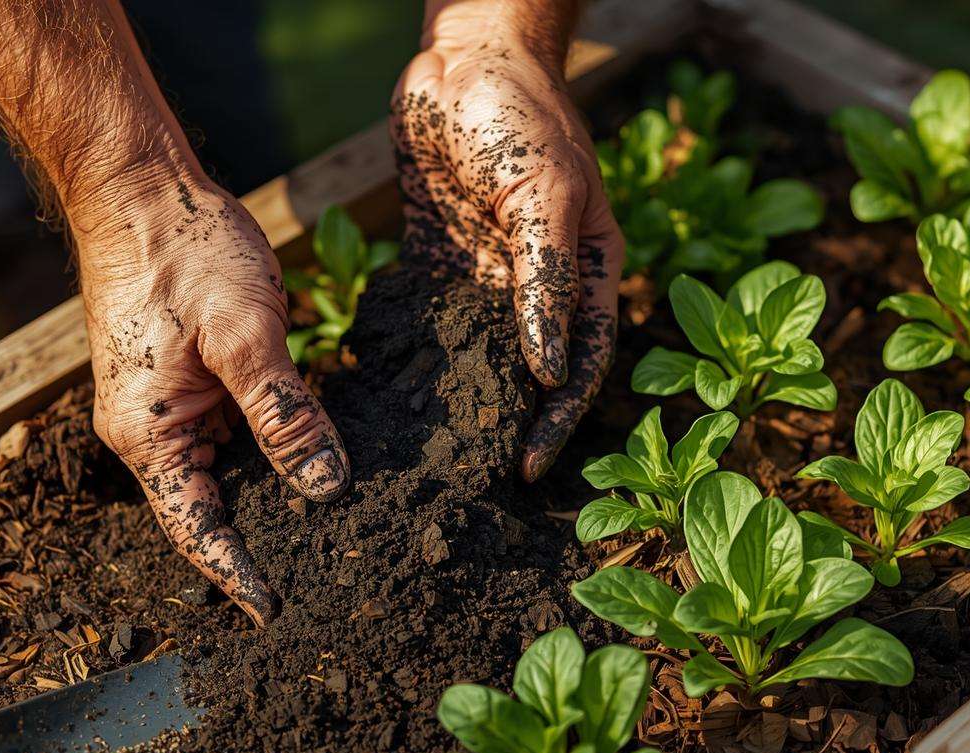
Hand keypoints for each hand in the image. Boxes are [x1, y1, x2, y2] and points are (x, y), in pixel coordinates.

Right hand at [74, 168, 349, 625]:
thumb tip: (325, 486)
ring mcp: (167, 407)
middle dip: (262, 543)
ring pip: (226, 472)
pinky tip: (315, 460)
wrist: (139, 188)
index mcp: (148, 435)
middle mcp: (150, 432)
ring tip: (331, 533)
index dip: (237, 574)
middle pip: (209, 510)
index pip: (195, 529)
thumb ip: (285, 414)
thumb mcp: (247, 336)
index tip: (278, 614)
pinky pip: (231, 433)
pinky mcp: (187, 382)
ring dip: (270, 497)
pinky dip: (270, 450)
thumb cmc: (184, 253)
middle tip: (324, 579)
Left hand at [391, 1, 621, 480]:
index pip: (581, 363)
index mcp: (587, 270)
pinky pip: (427, 319)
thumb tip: (549, 371)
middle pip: (529, 370)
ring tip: (425, 453)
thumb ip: (547, 281)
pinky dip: (411, 354)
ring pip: (477, 354)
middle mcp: (541, 282)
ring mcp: (488, 274)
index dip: (559, 419)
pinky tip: (383, 393)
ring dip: (459, 400)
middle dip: (507, 422)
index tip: (528, 467)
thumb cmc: (521, 115)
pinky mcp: (439, 260)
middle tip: (472, 478)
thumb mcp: (544, 196)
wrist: (461, 55)